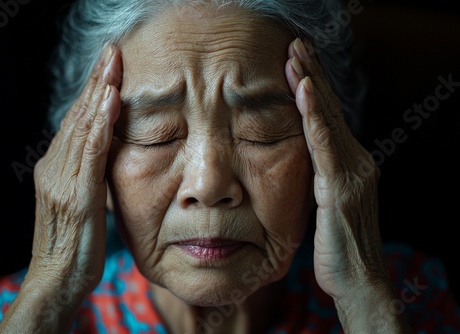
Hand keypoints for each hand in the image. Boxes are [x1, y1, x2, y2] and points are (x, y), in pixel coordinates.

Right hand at [29, 45, 121, 293]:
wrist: (59, 279)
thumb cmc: (76, 243)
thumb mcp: (83, 202)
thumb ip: (90, 174)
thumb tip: (107, 152)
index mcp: (57, 168)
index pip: (77, 122)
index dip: (92, 92)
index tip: (109, 66)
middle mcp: (54, 168)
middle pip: (77, 117)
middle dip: (96, 82)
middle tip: (112, 52)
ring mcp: (61, 181)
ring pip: (81, 128)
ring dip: (98, 94)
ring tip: (112, 66)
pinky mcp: (75, 197)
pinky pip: (88, 154)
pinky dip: (98, 126)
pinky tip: (109, 103)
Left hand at [285, 39, 410, 332]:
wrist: (358, 281)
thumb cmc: (337, 248)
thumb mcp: (325, 206)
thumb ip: (319, 179)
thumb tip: (302, 163)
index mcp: (348, 165)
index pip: (328, 119)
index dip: (314, 89)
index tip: (298, 63)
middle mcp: (356, 161)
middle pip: (331, 110)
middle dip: (313, 75)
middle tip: (297, 45)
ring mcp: (352, 172)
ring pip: (329, 120)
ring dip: (312, 84)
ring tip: (297, 55)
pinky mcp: (341, 187)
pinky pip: (325, 144)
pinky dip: (315, 115)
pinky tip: (305, 91)